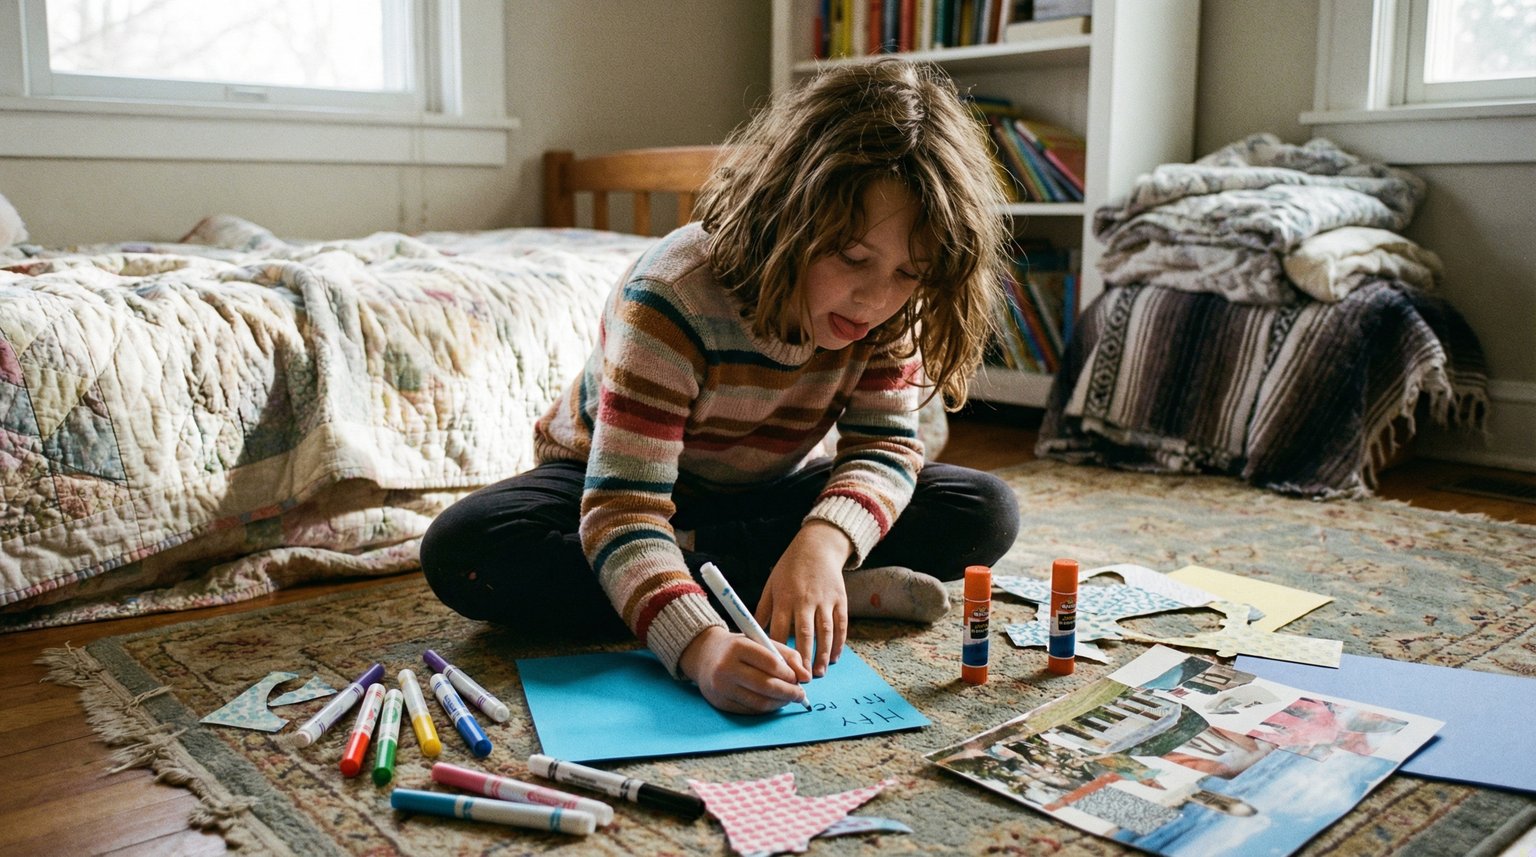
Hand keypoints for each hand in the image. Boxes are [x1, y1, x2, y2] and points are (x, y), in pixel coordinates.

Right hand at [679, 626, 810, 713]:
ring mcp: (721, 687)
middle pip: (766, 685)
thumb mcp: (760, 641)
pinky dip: (767, 708)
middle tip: (801, 694)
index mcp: (738, 646)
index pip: (771, 662)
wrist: (704, 655)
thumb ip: (786, 655)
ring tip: (789, 698)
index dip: (789, 673)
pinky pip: (750, 710)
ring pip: (759, 701)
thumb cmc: (738, 647)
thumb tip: (806, 676)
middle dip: (789, 692)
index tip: (800, 678)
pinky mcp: (720, 702)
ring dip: (780, 703)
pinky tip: (774, 702)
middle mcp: (726, 667)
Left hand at [754, 520, 852, 677]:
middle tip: (801, 680)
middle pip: (804, 634)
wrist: (818, 546)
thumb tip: (753, 636)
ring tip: (818, 674)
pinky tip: (834, 658)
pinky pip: (841, 625)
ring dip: (822, 655)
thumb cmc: (789, 568)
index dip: (778, 651)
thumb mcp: (771, 585)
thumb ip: (763, 610)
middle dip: (802, 659)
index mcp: (785, 597)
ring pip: (825, 632)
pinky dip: (839, 643)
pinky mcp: (840, 599)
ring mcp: (825, 600)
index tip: (776, 670)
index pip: (780, 629)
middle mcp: (805, 600)